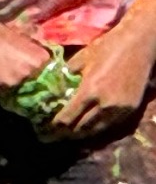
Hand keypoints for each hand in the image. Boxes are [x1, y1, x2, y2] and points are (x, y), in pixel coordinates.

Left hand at [52, 4, 155, 139]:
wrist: (138, 45)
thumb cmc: (107, 47)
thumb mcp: (81, 58)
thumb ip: (67, 73)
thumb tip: (56, 84)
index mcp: (89, 90)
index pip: (69, 116)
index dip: (56, 126)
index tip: (44, 130)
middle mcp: (104, 104)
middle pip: (82, 127)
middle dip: (66, 134)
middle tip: (52, 137)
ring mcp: (120, 108)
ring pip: (97, 129)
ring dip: (82, 135)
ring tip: (68, 137)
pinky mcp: (130, 109)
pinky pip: (111, 125)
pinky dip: (98, 129)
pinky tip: (89, 130)